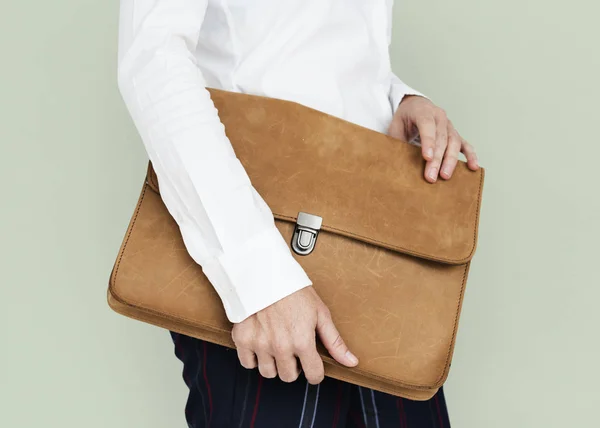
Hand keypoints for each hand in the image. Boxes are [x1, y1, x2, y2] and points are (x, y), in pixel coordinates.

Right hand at [231, 287, 357, 383]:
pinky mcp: (242, 339)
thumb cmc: (294, 290)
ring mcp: (260, 344)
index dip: (315, 371)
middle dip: (294, 366)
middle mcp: (281, 347)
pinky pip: (247, 363)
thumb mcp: (320, 313)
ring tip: (276, 345)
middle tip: (293, 349)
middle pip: (289, 377)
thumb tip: (351, 361)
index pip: (313, 375)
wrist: (265, 273)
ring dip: (274, 363)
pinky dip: (253, 357)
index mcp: (302, 341)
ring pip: (268, 373)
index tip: (312, 364)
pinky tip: (261, 343)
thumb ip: (334, 341)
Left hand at [388, 95, 478, 181]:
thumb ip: (396, 141)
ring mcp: (449, 125)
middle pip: (441, 138)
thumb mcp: (395, 126)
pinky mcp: (455, 134)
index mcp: (423, 111)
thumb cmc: (404, 118)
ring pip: (453, 142)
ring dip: (450, 160)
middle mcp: (439, 116)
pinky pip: (465, 144)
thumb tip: (395, 161)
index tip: (427, 158)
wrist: (416, 106)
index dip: (428, 142)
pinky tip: (473, 167)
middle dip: (437, 159)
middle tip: (431, 176)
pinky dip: (470, 155)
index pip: (427, 126)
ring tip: (445, 176)